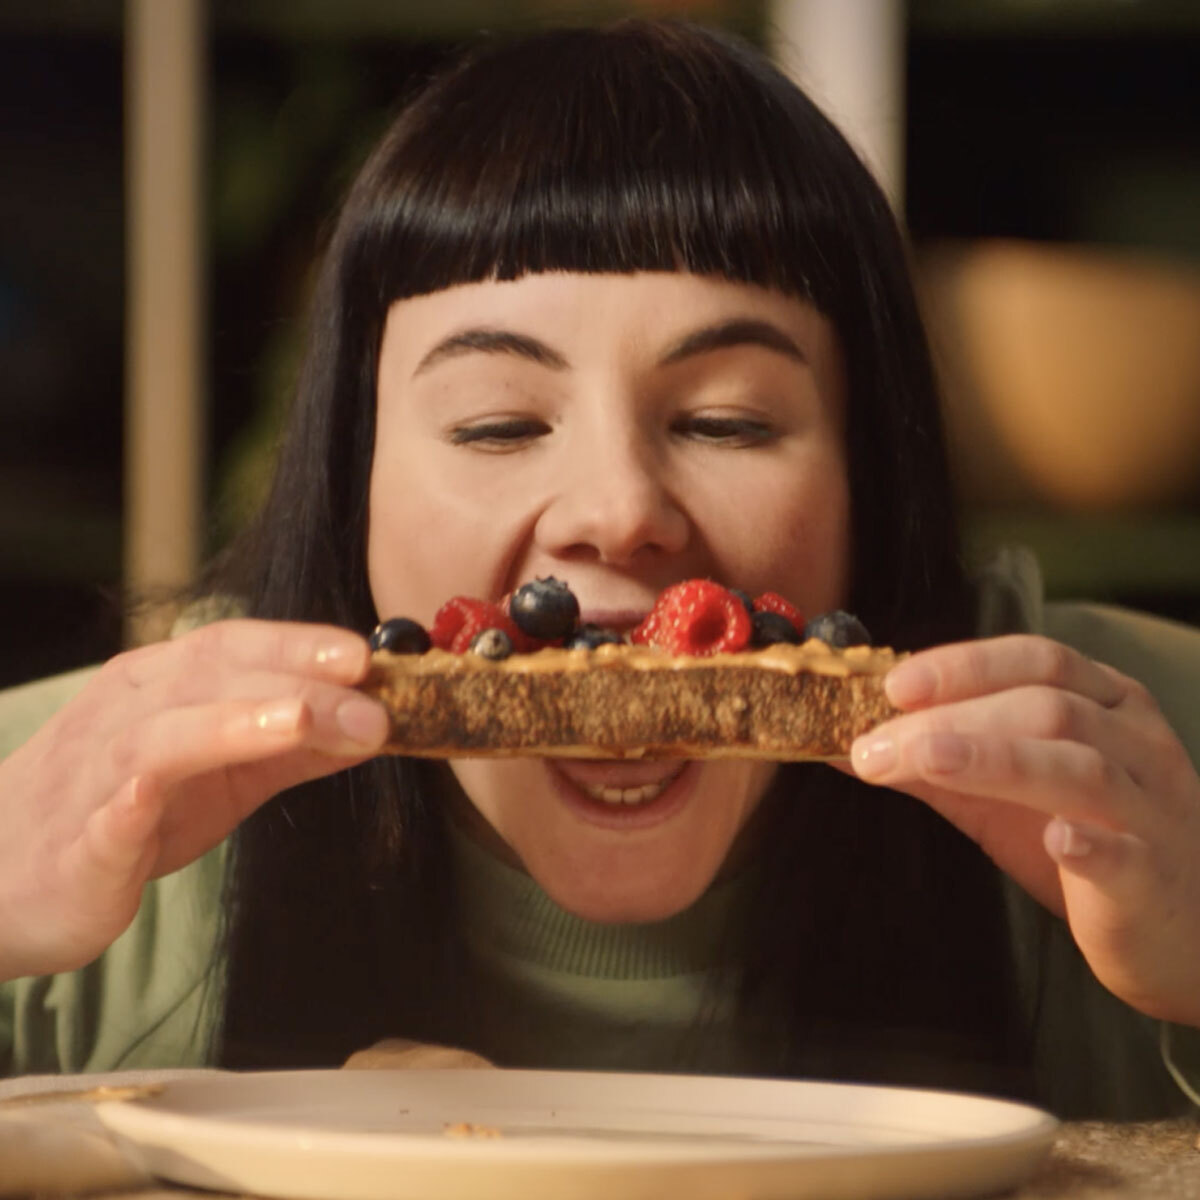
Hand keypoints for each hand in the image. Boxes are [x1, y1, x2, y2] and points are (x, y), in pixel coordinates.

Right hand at [0, 619, 388, 981]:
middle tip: (371, 699)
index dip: (298, 644)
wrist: (4, 878)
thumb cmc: (128, 810)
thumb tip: (377, 724)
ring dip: (232, 724)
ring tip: (297, 723)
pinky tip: (155, 798)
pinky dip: (130, 804)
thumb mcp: (224, 772)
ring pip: (162, 737)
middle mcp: (125, 714)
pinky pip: (102, 819)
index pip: (232, 645)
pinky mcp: (79, 845)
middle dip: (296, 684)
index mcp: (159, 686)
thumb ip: (295, 747)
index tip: (368, 652)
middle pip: (211, 680)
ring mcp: (95, 776)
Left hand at [848, 634, 1199, 1026]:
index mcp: (1105, 705)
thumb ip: (936, 763)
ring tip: (927, 761)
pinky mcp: (1153, 880)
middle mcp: (1136, 745)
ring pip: (1081, 767)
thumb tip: (848, 745)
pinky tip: (1057, 838)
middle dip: (952, 719)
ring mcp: (1151, 811)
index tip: (895, 684)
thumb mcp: (1005, 792)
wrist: (1178, 929)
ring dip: (996, 759)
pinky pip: (1127, 854)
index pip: (1036, 660)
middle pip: (1046, 708)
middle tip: (875, 743)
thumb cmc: (1085, 842)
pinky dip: (1091, 843)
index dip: (964, 665)